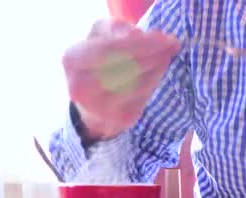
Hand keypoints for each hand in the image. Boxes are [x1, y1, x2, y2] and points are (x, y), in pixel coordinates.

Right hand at [62, 19, 180, 139]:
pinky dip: (154, 83)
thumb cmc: (98, 60)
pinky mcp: (119, 119)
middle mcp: (82, 87)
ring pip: (138, 84)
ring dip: (157, 68)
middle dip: (153, 54)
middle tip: (172, 45)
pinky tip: (158, 72)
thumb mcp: (102, 35)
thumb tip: (140, 36)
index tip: (163, 37)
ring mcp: (100, 107)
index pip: (111, 48)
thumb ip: (119, 30)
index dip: (140, 43)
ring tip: (166, 56)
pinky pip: (144, 98)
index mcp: (73, 60)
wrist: (92, 102)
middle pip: (126, 68)